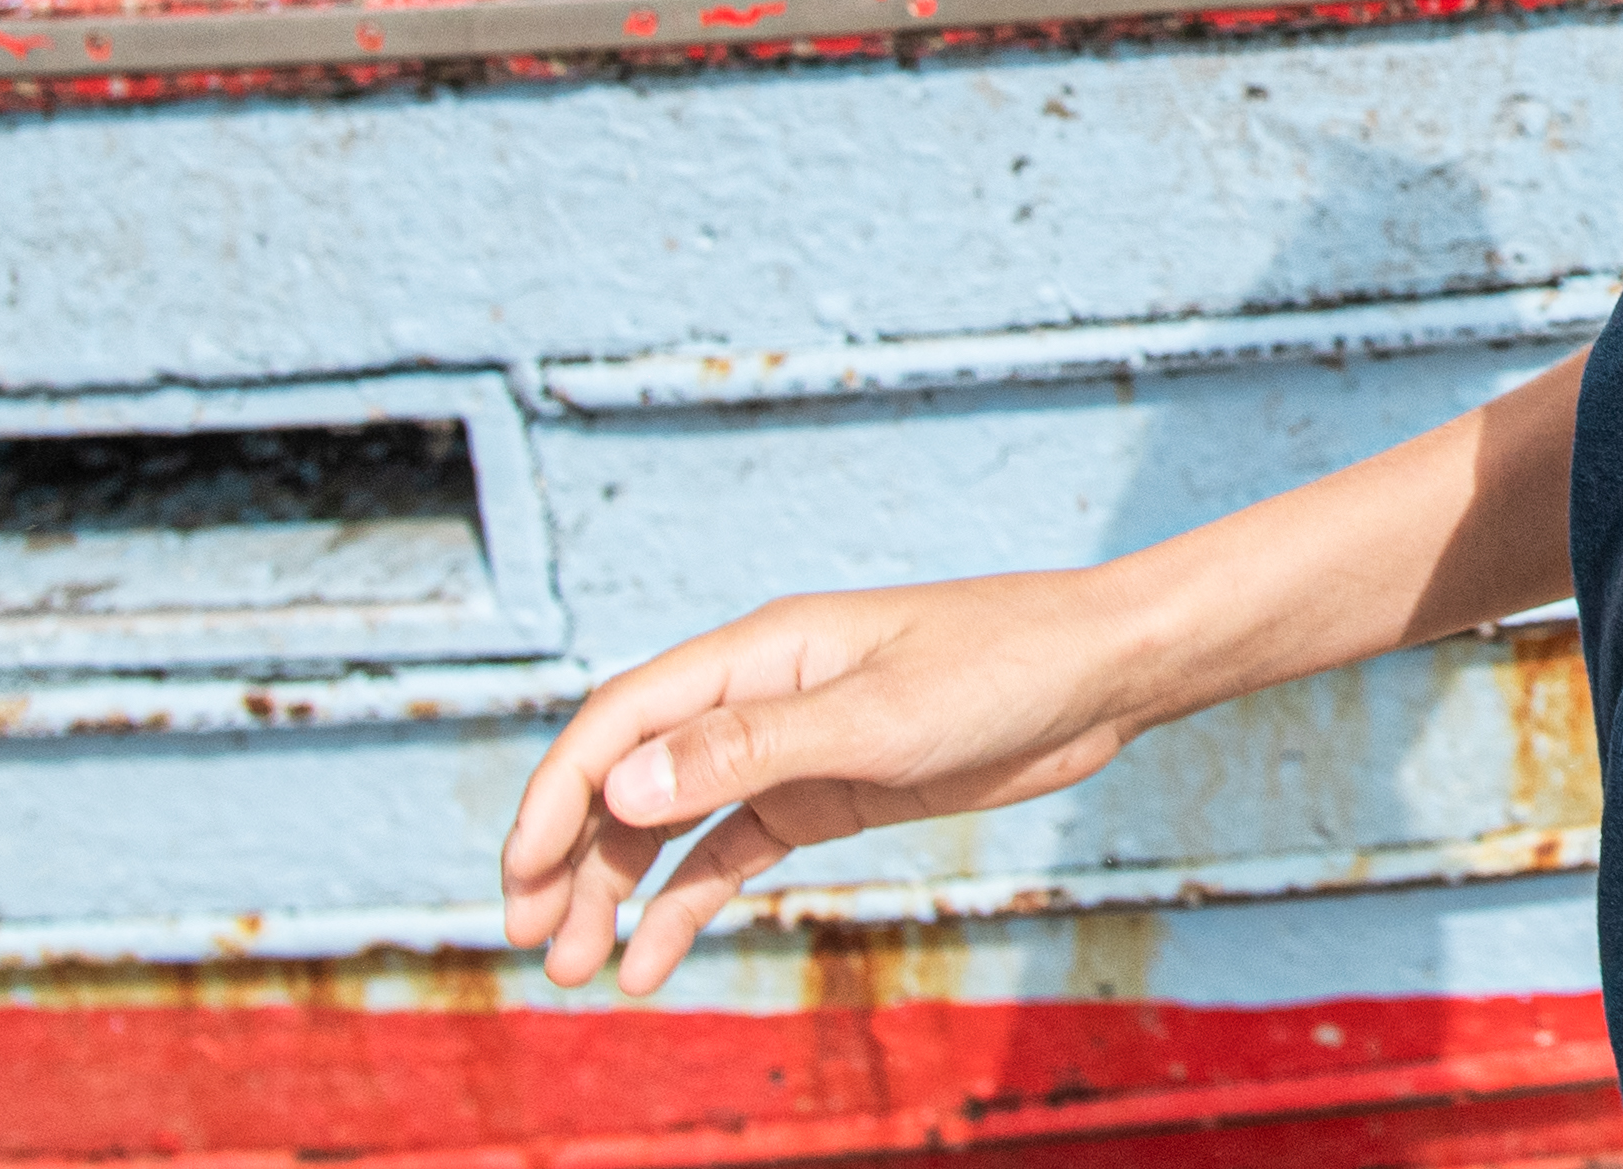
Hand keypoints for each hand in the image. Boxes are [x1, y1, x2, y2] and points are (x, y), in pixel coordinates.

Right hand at [497, 569, 1156, 994]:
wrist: (1100, 675)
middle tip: (530, 939)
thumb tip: (625, 786)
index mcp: (758, 652)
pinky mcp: (830, 791)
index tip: (521, 877)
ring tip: (579, 970)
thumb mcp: (878, 716)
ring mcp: (792, 746)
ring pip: (670, 821)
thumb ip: (752, 749)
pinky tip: (652, 963)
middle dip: (569, 854)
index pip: (620, 720)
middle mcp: (759, 694)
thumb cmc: (1002, 667)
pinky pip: (732, 851)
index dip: (558, 795)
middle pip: (630, 774)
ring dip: (618, 889)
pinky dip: (686, 903)